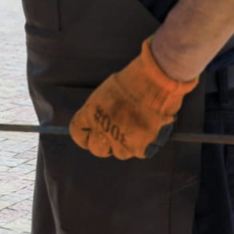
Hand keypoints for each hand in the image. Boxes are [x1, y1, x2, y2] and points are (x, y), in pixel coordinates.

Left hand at [70, 39, 198, 159]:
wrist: (156, 80)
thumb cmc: (135, 80)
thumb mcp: (107, 93)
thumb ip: (102, 111)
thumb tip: (104, 122)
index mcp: (90, 113)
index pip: (77, 134)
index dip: (86, 138)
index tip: (92, 138)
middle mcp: (101, 128)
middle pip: (97, 149)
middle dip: (106, 146)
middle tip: (118, 138)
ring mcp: (120, 139)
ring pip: (120, 153)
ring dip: (128, 145)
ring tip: (139, 129)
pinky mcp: (139, 147)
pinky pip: (140, 152)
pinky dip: (146, 145)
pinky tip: (151, 130)